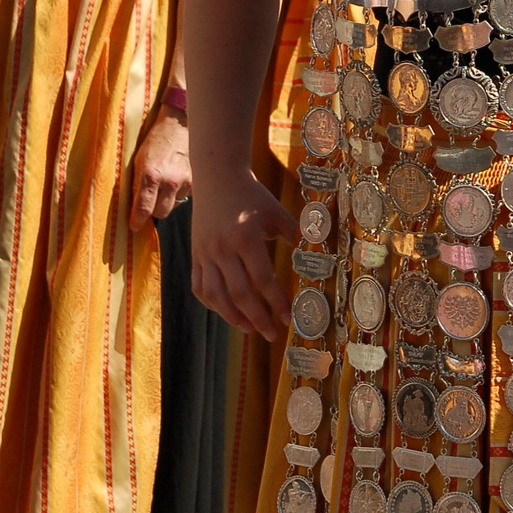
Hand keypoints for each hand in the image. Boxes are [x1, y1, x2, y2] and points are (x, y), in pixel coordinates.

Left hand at [129, 109, 191, 230]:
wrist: (179, 124)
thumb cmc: (155, 140)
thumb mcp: (139, 160)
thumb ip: (137, 184)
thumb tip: (134, 206)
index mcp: (151, 175)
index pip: (144, 209)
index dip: (138, 221)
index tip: (134, 226)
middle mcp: (169, 181)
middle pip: (161, 213)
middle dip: (154, 210)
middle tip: (149, 201)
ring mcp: (185, 181)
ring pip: (174, 205)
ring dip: (167, 201)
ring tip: (164, 186)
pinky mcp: (196, 180)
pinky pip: (184, 195)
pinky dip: (178, 192)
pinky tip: (175, 179)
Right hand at [191, 173, 294, 338]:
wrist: (217, 177)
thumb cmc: (252, 195)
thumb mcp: (276, 212)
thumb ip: (294, 235)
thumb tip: (317, 257)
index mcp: (246, 238)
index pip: (262, 279)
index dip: (276, 302)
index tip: (288, 318)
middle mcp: (223, 249)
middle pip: (239, 294)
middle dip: (257, 318)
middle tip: (271, 334)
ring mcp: (205, 254)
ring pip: (216, 295)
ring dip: (233, 317)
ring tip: (250, 329)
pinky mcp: (195, 256)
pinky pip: (199, 287)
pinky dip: (212, 304)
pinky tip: (227, 312)